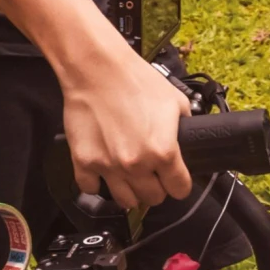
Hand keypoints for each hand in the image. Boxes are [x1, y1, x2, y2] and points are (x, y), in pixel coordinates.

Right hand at [61, 43, 193, 209]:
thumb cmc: (134, 80)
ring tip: (130, 176)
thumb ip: (184, 127)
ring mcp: (109, 166)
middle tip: (152, 174)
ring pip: (125, 201)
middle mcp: (137, 165)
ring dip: (131, 191)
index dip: (180, 185)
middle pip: (153, 198)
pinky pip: (91, 188)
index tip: (176, 181)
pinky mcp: (84, 162)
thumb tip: (186, 140)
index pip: (180, 189)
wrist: (96, 68)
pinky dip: (97, 183)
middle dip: (156, 187)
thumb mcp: (176, 102)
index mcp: (164, 152)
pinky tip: (104, 171)